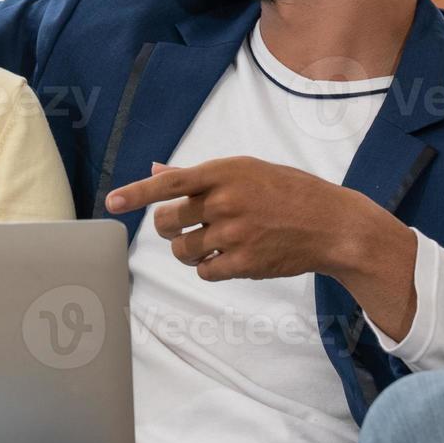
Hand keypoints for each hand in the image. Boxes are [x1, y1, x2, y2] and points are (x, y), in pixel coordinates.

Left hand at [105, 157, 418, 337]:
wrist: (331, 224)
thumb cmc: (288, 192)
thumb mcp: (247, 171)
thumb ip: (201, 175)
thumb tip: (157, 171)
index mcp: (225, 171)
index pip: (169, 182)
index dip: (137, 193)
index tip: (112, 202)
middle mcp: (226, 201)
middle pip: (167, 222)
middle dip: (169, 228)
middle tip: (183, 227)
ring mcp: (234, 233)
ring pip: (182, 251)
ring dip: (187, 251)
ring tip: (209, 243)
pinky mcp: (244, 262)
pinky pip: (205, 271)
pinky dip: (209, 268)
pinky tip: (228, 257)